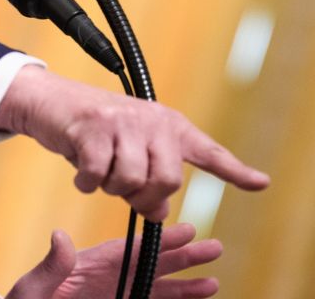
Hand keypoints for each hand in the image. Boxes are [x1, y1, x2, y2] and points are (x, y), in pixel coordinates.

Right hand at [0, 66, 268, 220]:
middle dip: (144, 198)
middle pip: (166, 181)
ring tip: (101, 171)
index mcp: (170, 126)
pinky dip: (86, 183)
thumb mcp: (131, 150)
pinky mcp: (93, 127)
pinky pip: (97, 176)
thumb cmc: (96, 132)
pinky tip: (81, 171)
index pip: (208, 152)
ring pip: (130, 181)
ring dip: (110, 188)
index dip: (235, 171)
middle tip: (124, 190)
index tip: (260, 183)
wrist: (53, 102)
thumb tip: (162, 212)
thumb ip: (151, 177)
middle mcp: (153, 121)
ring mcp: (123, 122)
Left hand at [7, 223, 221, 298]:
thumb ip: (52, 266)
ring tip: (213, 282)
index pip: (133, 250)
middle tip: (215, 248)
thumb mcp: (34, 287)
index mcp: (93, 265)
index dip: (161, 241)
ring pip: (158, 290)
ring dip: (185, 287)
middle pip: (153, 266)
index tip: (188, 230)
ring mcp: (117, 297)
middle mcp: (110, 280)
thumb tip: (60, 236)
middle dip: (184, 258)